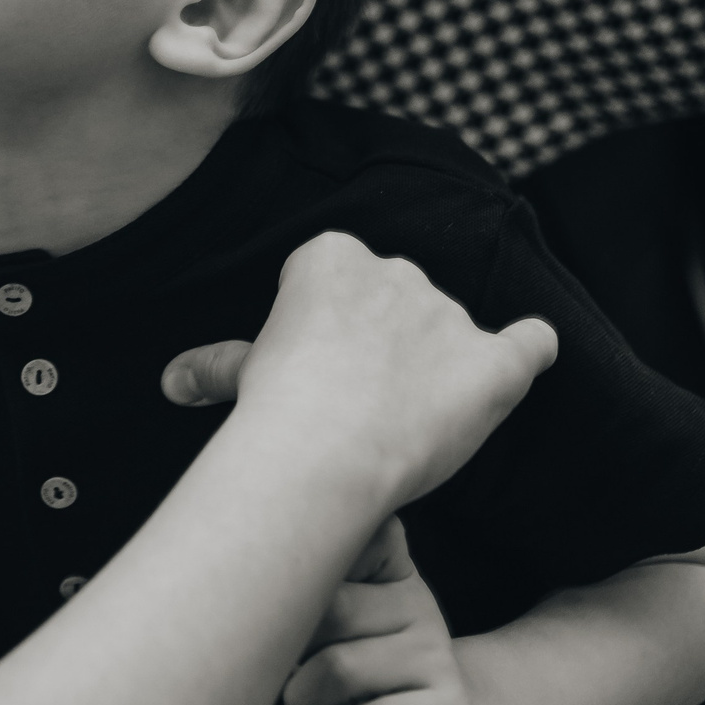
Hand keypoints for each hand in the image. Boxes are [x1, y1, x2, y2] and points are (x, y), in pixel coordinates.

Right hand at [168, 233, 554, 512]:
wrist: (324, 448)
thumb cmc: (274, 408)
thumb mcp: (240, 375)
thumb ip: (218, 368)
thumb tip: (172, 383)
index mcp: (332, 255)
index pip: (340, 276)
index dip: (331, 322)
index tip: (320, 363)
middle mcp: (396, 271)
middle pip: (400, 296)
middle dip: (389, 338)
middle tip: (360, 399)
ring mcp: (449, 315)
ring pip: (453, 329)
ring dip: (440, 363)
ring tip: (409, 421)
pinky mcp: (494, 362)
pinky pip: (531, 341)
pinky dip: (531, 347)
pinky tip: (531, 354)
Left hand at [284, 518, 474, 704]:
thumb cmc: (349, 670)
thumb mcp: (323, 619)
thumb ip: (296, 584)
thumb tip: (237, 578)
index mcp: (384, 565)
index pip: (341, 535)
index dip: (294, 571)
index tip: (284, 601)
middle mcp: (417, 601)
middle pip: (325, 607)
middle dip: (289, 652)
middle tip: (289, 671)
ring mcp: (438, 656)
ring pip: (338, 667)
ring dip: (306, 701)